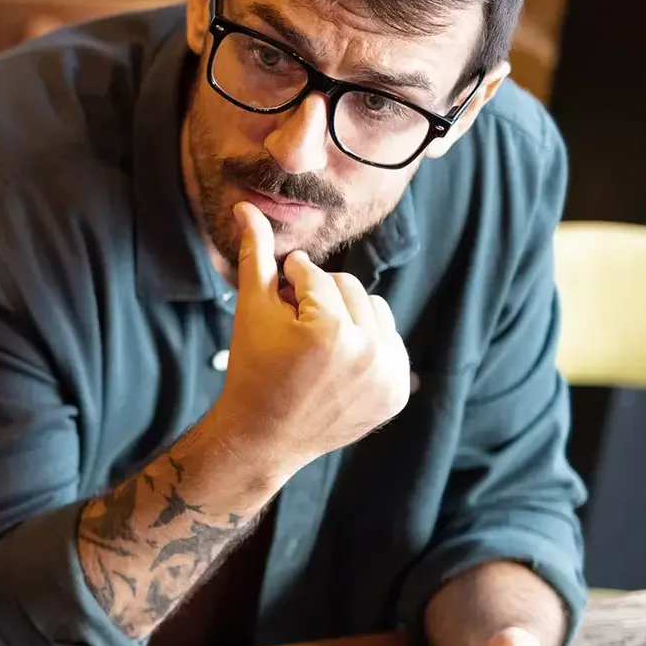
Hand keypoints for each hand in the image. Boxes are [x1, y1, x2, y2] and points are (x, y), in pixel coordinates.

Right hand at [208, 202, 412, 474]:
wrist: (263, 437)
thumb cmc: (251, 370)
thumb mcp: (250, 310)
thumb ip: (256, 256)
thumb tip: (247, 207)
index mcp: (329, 331)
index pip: (314, 274)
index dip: (288, 284)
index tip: (277, 306)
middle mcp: (366, 353)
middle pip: (348, 287)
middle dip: (319, 299)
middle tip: (295, 326)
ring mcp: (387, 376)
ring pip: (375, 310)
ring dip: (348, 316)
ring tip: (318, 343)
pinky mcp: (398, 392)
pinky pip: (390, 342)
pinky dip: (368, 344)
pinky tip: (338, 363)